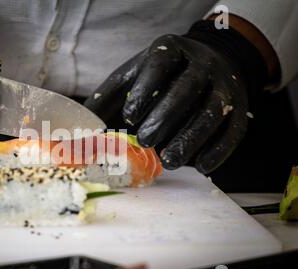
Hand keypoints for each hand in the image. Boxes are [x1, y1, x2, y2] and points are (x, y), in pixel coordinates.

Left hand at [85, 34, 253, 173]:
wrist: (212, 63)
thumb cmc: (161, 76)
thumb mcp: (133, 76)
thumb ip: (109, 96)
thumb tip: (81, 124)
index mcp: (171, 50)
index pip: (160, 63)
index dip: (144, 89)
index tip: (128, 115)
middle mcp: (201, 64)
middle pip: (187, 89)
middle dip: (166, 117)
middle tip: (146, 140)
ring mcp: (223, 87)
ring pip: (212, 112)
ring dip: (191, 139)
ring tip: (169, 161)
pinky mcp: (239, 110)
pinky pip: (232, 131)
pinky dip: (217, 151)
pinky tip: (200, 166)